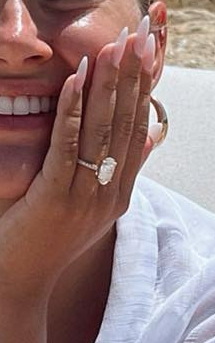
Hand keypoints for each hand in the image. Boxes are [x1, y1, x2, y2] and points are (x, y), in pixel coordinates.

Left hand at [0, 26, 154, 300]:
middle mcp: (110, 192)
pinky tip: (78, 80)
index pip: (137, 131)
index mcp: (121, 192)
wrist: (26, 278)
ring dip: (108, 86)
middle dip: (133, 79)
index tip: (147, 57)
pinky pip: (68, 147)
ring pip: (101, 132)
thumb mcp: (98, 206)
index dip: (143, 92)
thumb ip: (124, 171)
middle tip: (139, 38)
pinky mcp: (56, 198)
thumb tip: (149, 139)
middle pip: (125, 126)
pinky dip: (74, 111)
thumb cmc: (56, 237)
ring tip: (115, 48)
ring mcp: (86, 197)